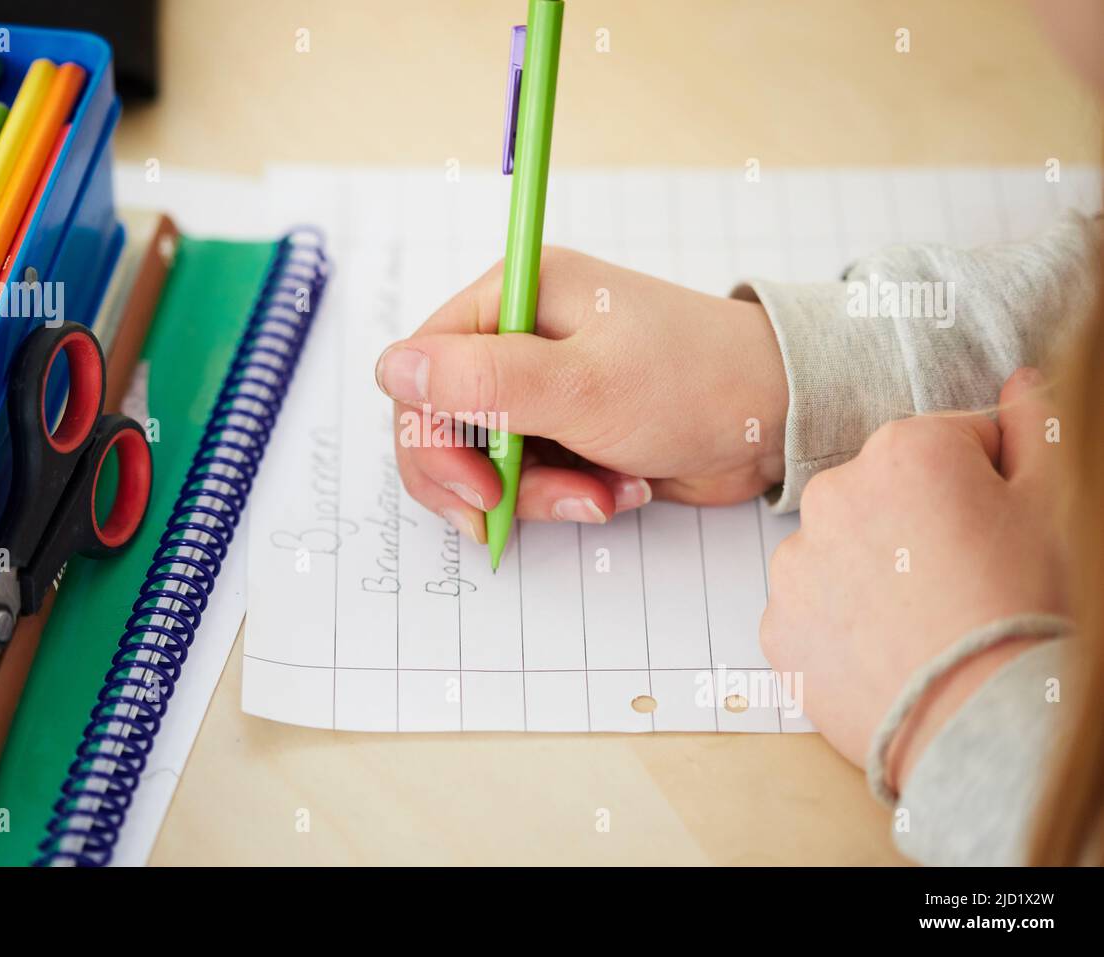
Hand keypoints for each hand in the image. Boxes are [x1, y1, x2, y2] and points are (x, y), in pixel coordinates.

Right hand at [374, 247, 788, 539]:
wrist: (780, 418)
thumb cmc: (693, 383)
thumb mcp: (582, 386)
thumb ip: (481, 381)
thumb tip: (390, 367)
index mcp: (512, 298)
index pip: (420, 368)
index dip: (432, 436)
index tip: (479, 489)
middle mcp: (517, 337)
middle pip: (440, 420)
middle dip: (478, 479)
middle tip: (510, 512)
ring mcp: (540, 386)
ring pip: (483, 460)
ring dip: (532, 495)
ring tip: (598, 497)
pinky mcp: (566, 428)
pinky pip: (527, 478)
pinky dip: (564, 497)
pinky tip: (618, 490)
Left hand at [760, 368, 1068, 791]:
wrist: (985, 726)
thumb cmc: (1027, 608)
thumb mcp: (1054, 503)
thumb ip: (1033, 427)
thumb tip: (1019, 383)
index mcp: (903, 450)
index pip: (951, 443)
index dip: (988, 483)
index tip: (1002, 528)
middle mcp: (832, 494)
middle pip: (885, 494)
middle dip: (921, 524)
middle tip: (966, 580)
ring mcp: (796, 564)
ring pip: (843, 552)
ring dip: (875, 572)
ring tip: (925, 621)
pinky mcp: (778, 627)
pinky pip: (814, 611)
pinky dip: (842, 626)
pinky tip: (887, 651)